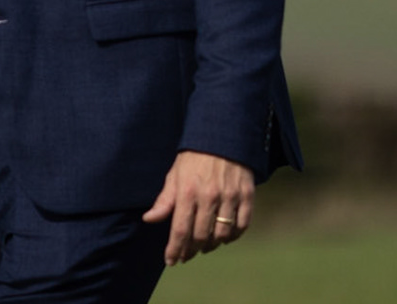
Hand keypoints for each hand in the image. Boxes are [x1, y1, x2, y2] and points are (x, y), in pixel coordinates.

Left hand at [141, 149, 253, 265]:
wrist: (222, 135)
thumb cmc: (194, 157)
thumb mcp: (174, 175)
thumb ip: (164, 200)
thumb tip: (149, 219)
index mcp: (188, 191)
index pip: (180, 230)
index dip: (175, 249)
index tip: (171, 260)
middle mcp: (210, 196)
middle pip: (202, 236)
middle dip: (192, 250)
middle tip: (187, 255)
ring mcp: (230, 196)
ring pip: (223, 234)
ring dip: (213, 245)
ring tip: (205, 246)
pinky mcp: (247, 195)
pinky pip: (242, 225)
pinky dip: (234, 236)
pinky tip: (225, 236)